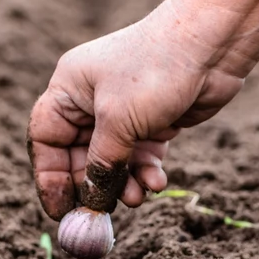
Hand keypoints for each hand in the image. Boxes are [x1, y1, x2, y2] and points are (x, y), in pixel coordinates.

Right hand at [27, 0, 249, 217]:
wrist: (212, 44)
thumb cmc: (155, 71)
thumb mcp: (119, 122)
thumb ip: (102, 164)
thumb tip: (91, 201)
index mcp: (69, 88)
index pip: (46, 138)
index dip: (49, 176)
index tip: (60, 210)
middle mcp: (92, 99)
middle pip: (80, 155)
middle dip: (93, 184)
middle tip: (103, 214)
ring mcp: (124, 110)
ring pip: (114, 160)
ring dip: (123, 183)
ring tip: (138, 197)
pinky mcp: (154, 120)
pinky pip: (141, 155)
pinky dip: (146, 171)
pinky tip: (157, 183)